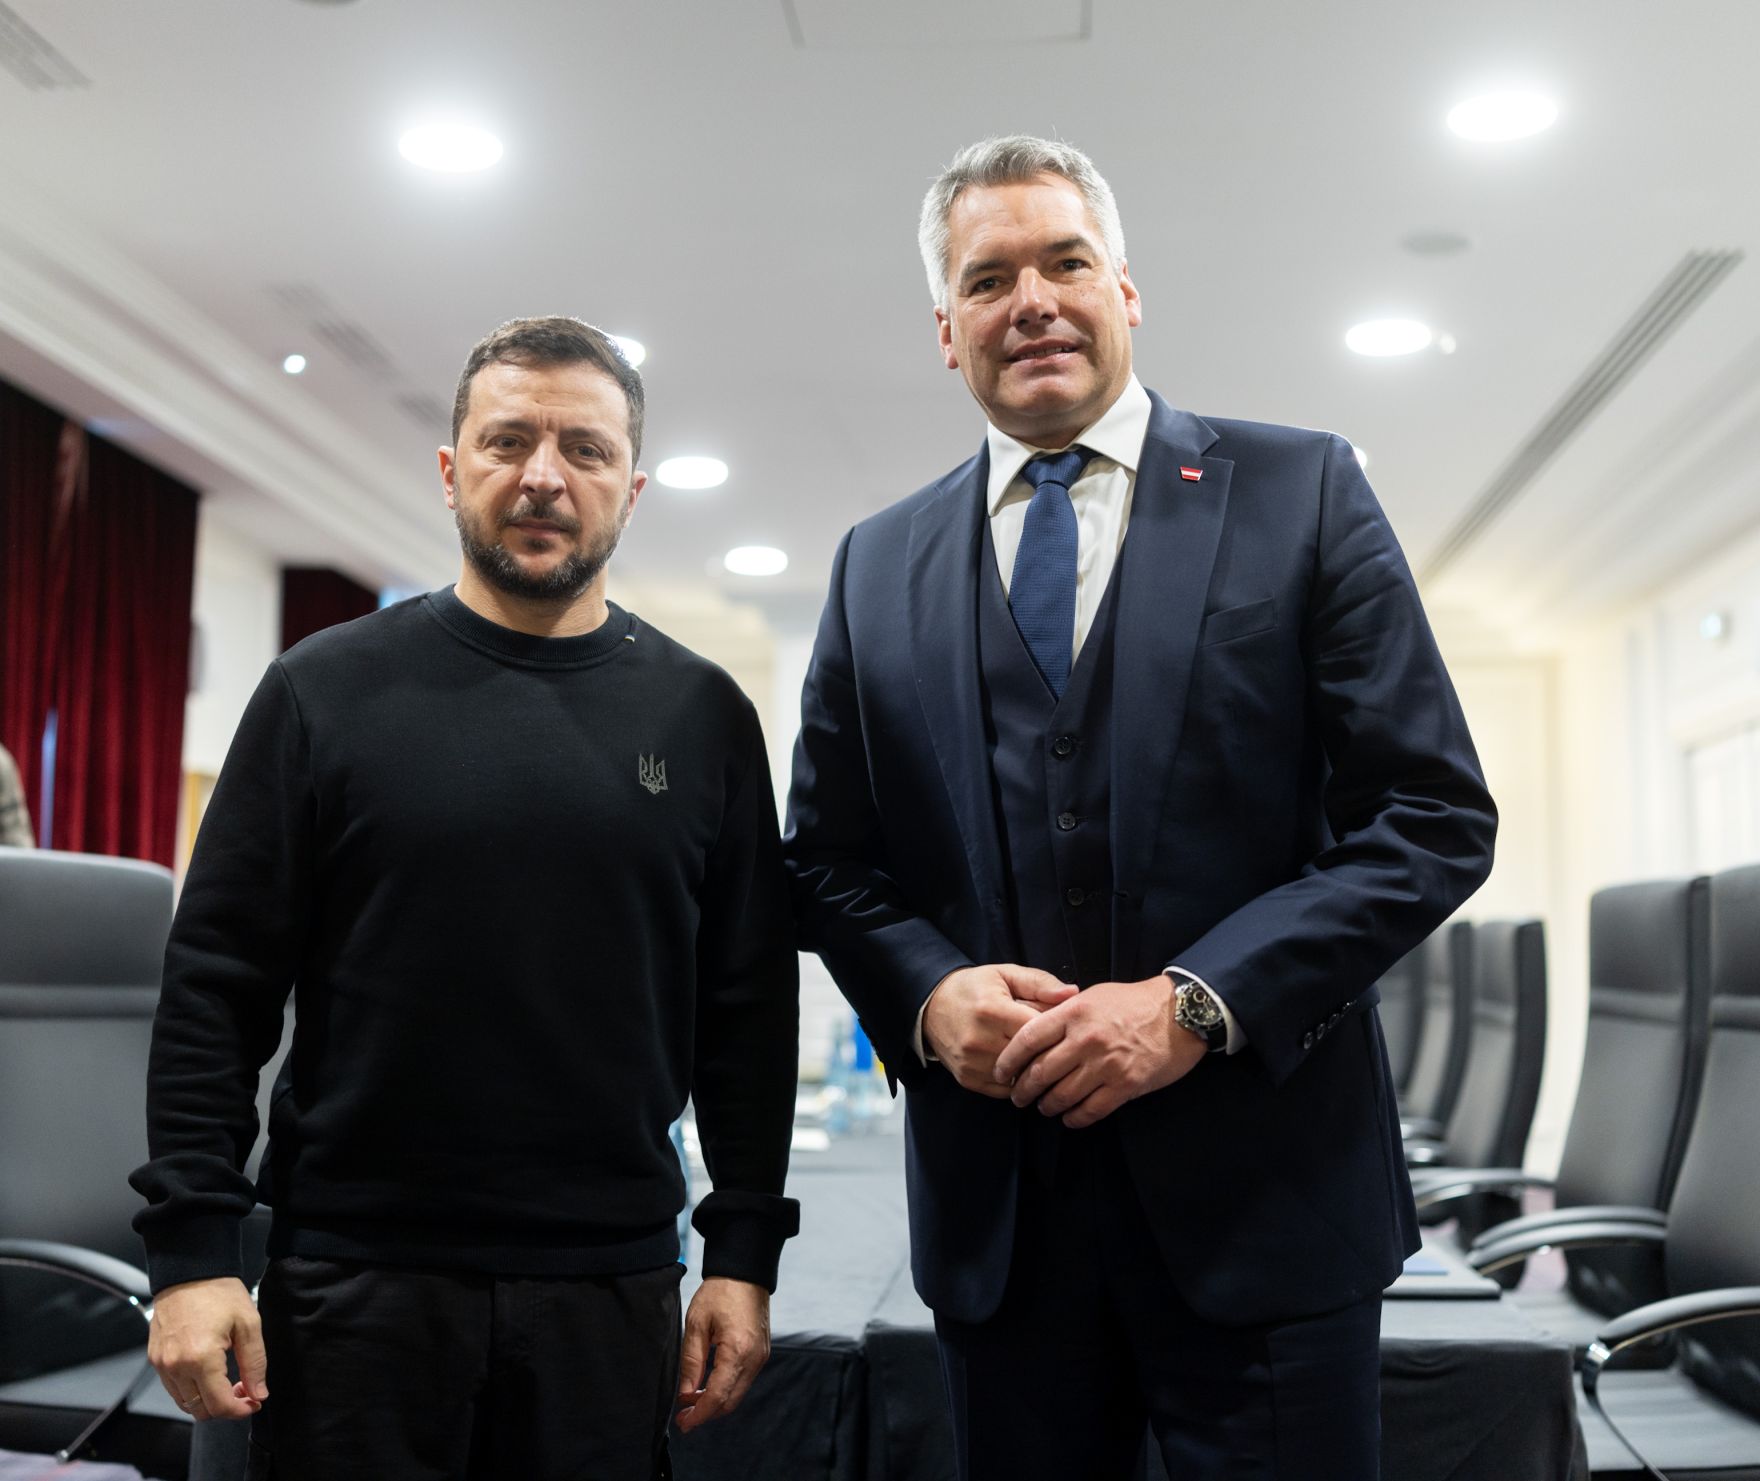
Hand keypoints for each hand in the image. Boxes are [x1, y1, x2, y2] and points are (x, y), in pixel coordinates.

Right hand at [147, 1276, 266, 1421]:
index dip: (240, 1410)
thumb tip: (259, 1393)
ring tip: (228, 1382)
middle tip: (244, 1390)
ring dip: (207, 1400)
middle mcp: (176, 1366)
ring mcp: (162, 1364)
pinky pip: (173, 1388)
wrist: (189, 1271)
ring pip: (185, 1403)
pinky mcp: (155, 1358)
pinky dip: (192, 1390)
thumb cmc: (219, 1292)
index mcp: (200, 1359)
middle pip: (200, 1410)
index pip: (219, 1405)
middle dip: (225, 1406)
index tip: (254, 1402)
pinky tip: (209, 1373)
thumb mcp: (248, 1323)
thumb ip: (255, 1362)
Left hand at [675, 1277, 769, 1432]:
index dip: (699, 1414)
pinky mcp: (761, 1353)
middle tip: (683, 1416)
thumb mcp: (697, 1324)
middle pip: (730, 1402)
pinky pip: (744, 1380)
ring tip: (691, 1400)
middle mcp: (754, 1359)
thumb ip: (691, 1362)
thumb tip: (685, 1393)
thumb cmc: (720, 1292)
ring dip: (715, 1402)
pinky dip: (726, 1389)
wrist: (745, 1272)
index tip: (682, 1423)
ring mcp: (761, 1357)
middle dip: (706, 1413)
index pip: (717, 1396)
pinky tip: (708, 1385)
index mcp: (737, 1351)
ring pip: (738, 1394)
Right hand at [922, 964, 1077, 1096]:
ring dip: (1032, 1069)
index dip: (1055, 1030)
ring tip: (1037, 1055)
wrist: (931, 1005)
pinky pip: (1005, 1090)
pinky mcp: (967, 1079)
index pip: (1038, 1031)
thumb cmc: (974, 987)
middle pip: (1031, 1057)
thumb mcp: (1006, 974)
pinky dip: (1016, 1081)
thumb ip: (1040, 983)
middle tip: (1055, 1044)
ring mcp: (972, 1064)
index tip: (1062, 1027)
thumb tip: (1073, 992)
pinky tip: (1019, 1067)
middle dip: (1046, 1051)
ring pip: (1020, 1077)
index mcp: (993, 1011)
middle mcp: (980, 1041)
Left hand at [992, 975, 1208, 1127]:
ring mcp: (1106, 1065)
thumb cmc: (1134, 1002)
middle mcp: (1086, 1039)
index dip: (1009, 1059)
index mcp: (1074, 1012)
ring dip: (1047, 1106)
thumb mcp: (1093, 995)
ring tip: (1043, 1107)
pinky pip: (1091, 1110)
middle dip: (1023, 1089)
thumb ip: (1064, 1012)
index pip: (1028, 1038)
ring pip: (1063, 1095)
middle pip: (1041, 1072)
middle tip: (1017, 1097)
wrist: (1180, 1014)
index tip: (1000, 1072)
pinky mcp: (1125, 1086)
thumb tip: (1035, 1030)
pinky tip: (1069, 1118)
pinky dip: (1075, 1118)